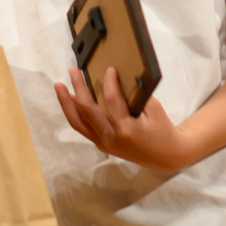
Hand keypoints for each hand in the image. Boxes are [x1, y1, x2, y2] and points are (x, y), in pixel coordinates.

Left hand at [54, 62, 193, 171]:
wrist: (165, 156)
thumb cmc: (162, 129)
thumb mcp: (154, 109)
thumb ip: (136, 96)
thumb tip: (116, 80)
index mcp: (127, 129)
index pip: (112, 101)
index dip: (109, 82)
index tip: (109, 69)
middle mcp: (110, 138)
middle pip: (86, 111)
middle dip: (78, 88)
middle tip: (72, 71)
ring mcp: (103, 143)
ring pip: (78, 122)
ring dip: (66, 103)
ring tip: (59, 86)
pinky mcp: (101, 144)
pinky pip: (82, 127)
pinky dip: (74, 112)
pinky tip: (70, 100)